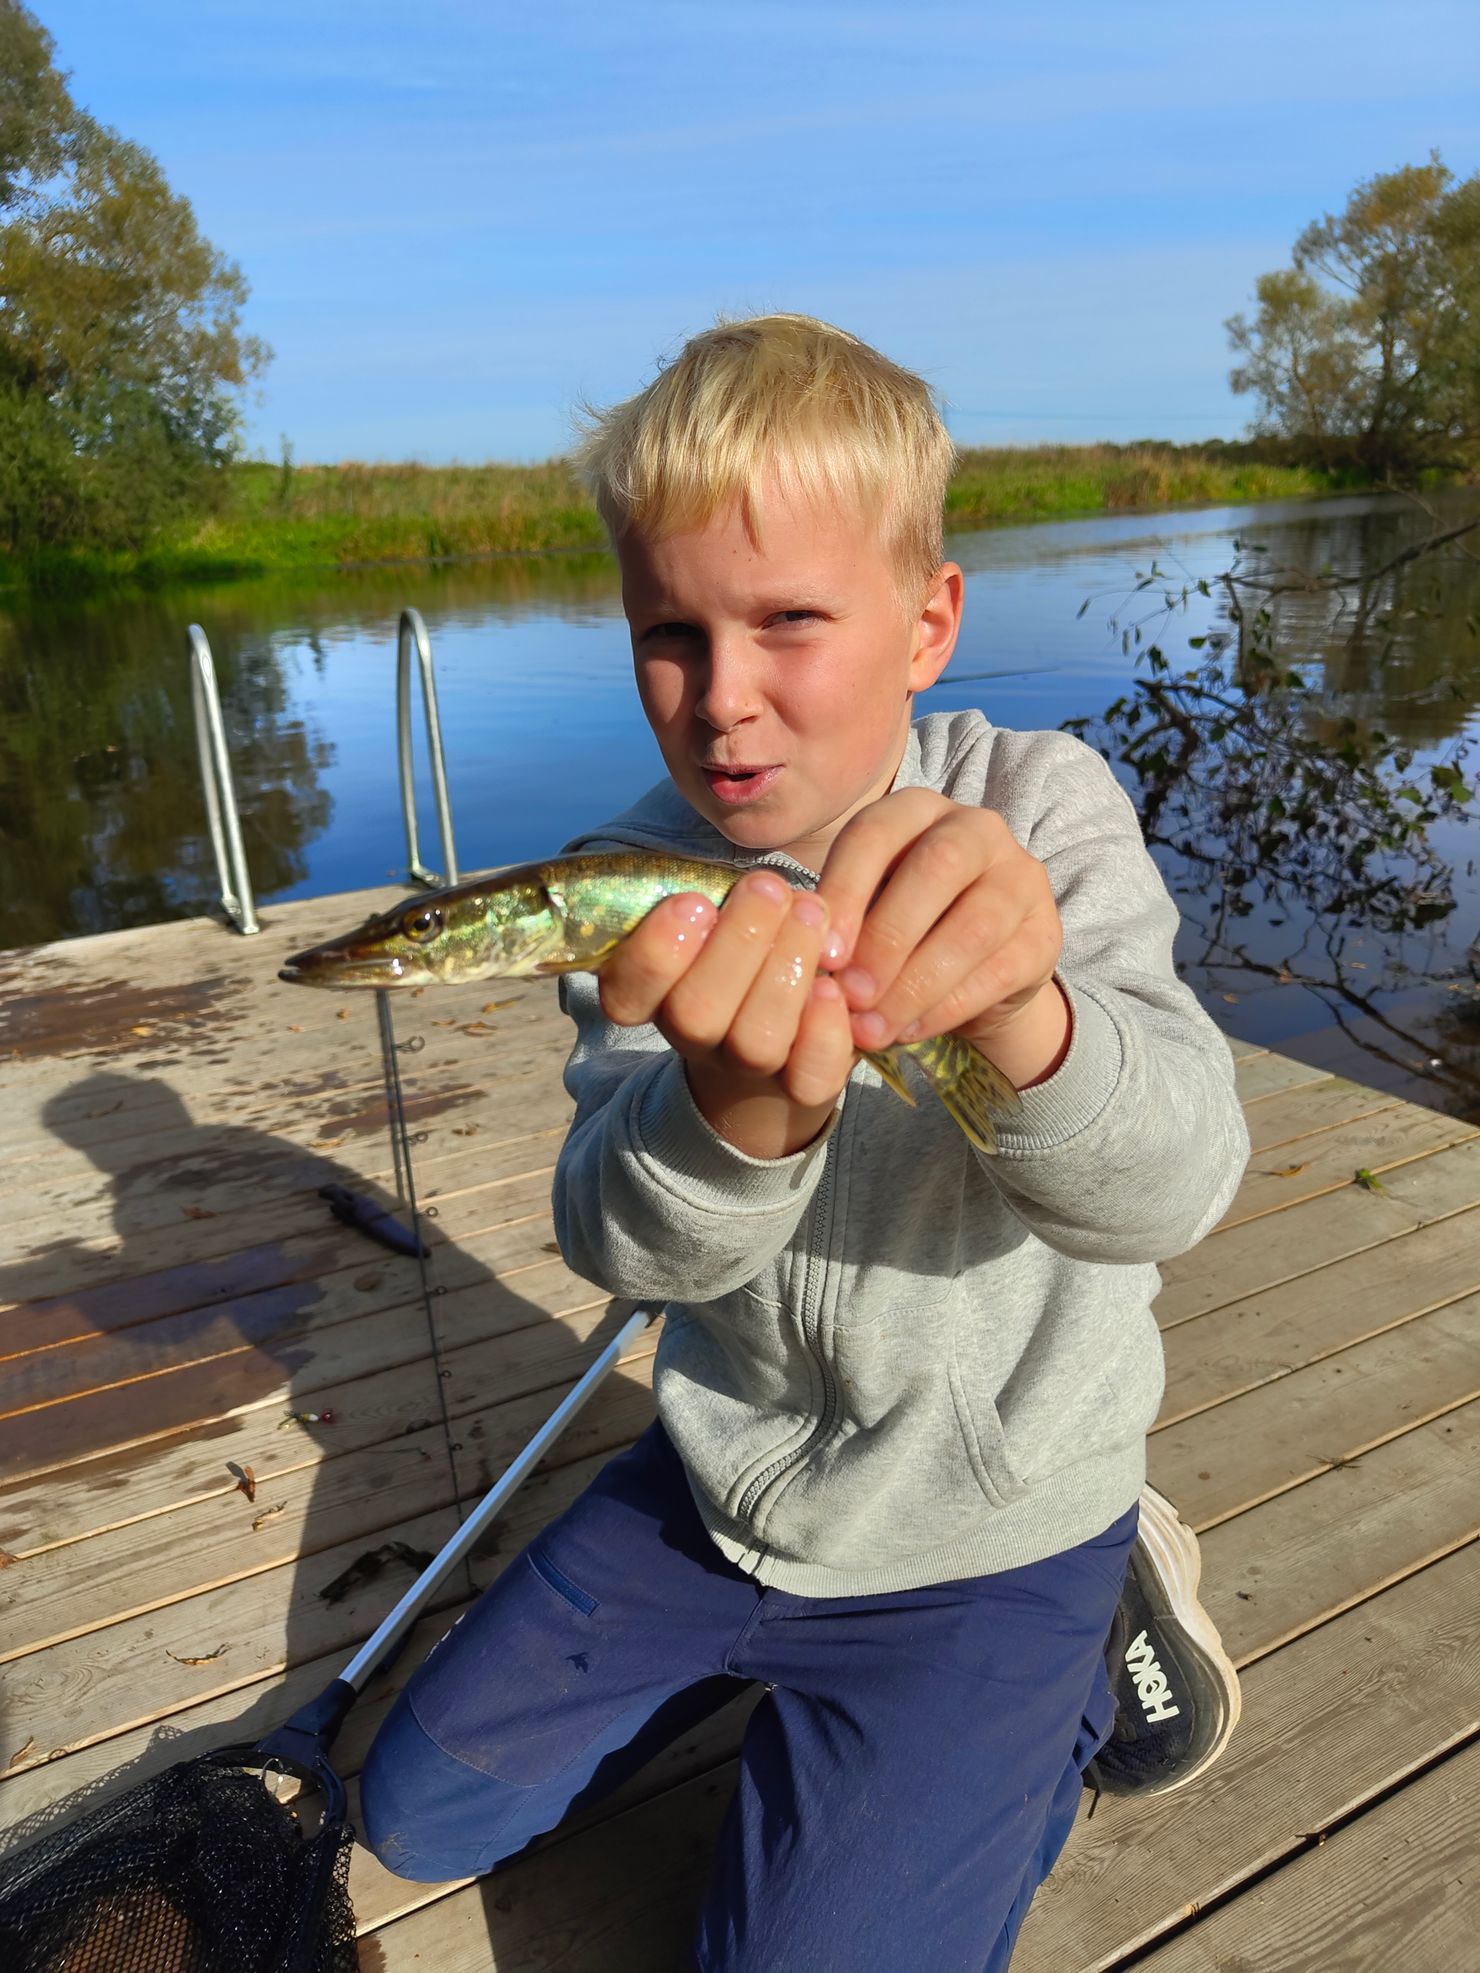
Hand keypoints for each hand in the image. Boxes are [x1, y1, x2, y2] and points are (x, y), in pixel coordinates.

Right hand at [597, 868, 855, 1157]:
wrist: (788, 1029)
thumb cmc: (748, 946)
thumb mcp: (722, 915)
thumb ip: (723, 900)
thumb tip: (760, 886)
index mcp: (656, 997)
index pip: (625, 996)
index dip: (654, 955)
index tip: (693, 902)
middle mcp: (694, 1038)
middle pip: (695, 1014)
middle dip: (736, 942)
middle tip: (769, 888)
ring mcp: (747, 1068)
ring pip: (754, 1041)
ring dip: (785, 969)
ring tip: (810, 912)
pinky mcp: (802, 1087)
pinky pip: (809, 1077)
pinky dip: (823, 1030)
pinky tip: (832, 986)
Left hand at [817, 789, 1069, 1090]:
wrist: (973, 976)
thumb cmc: (900, 932)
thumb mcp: (862, 914)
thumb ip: (838, 924)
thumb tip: (804, 957)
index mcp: (915, 810)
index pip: (875, 833)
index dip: (845, 893)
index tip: (821, 957)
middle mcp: (976, 829)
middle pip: (935, 868)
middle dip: (886, 938)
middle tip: (849, 996)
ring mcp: (1020, 877)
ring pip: (974, 925)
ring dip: (916, 984)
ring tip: (873, 1028)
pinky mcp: (1046, 933)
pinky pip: (999, 970)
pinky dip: (947, 1007)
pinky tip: (908, 1031)